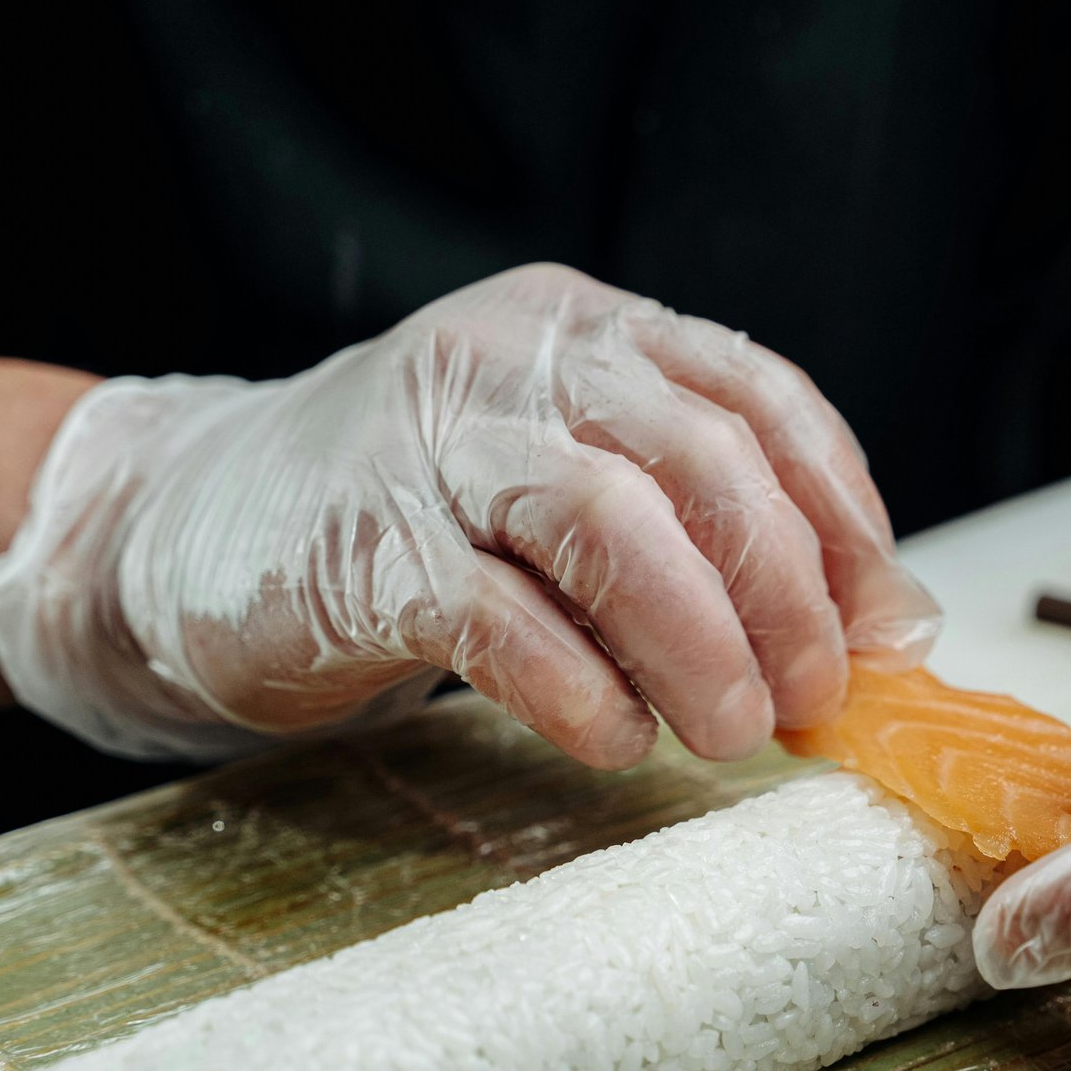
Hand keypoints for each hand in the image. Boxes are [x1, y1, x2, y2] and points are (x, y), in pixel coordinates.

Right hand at [0, 264, 936, 761]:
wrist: (181, 531)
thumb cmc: (415, 525)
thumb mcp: (570, 491)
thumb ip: (709, 536)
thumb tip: (889, 629)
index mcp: (584, 330)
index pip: (758, 396)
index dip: (842, 516)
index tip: (882, 629)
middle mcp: (512, 360)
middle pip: (698, 458)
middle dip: (783, 594)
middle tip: (812, 701)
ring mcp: (426, 446)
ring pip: (604, 520)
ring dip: (698, 641)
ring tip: (731, 731)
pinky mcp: (356, 547)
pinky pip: (494, 615)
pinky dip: (578, 689)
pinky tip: (616, 740)